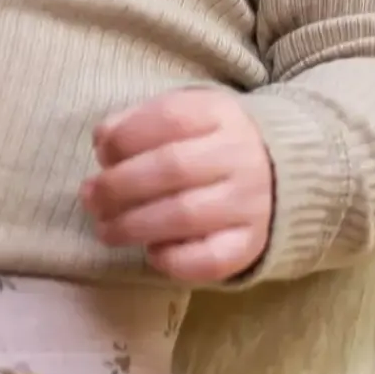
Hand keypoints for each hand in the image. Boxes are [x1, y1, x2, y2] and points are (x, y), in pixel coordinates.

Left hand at [81, 88, 272, 283]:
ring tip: (105, 229)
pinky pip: (209, 260)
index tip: (101, 152)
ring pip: (184, 215)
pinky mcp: (251, 244)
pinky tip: (151, 252)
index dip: (127, 136)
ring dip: (133, 226)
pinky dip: (171, 259)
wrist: (284, 174)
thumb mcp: (188, 114)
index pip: (170, 117)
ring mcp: (250, 202)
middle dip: (119, 186)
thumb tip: (103, 139)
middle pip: (172, 168)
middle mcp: (240, 155)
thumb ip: (142, 119)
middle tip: (89, 198)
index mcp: (221, 114)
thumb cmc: (215, 142)